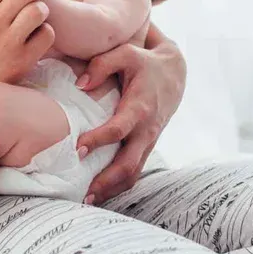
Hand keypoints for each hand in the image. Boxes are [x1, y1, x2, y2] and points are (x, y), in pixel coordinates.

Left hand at [75, 31, 185, 203]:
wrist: (175, 73)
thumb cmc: (145, 63)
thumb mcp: (126, 53)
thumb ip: (101, 65)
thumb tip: (80, 85)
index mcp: (140, 107)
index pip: (119, 130)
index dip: (99, 140)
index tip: (77, 149)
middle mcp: (147, 129)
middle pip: (129, 164)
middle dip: (106, 181)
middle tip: (83, 194)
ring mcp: (149, 141)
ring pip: (133, 174)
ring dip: (112, 189)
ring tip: (88, 200)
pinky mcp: (147, 146)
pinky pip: (135, 171)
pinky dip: (119, 184)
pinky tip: (100, 193)